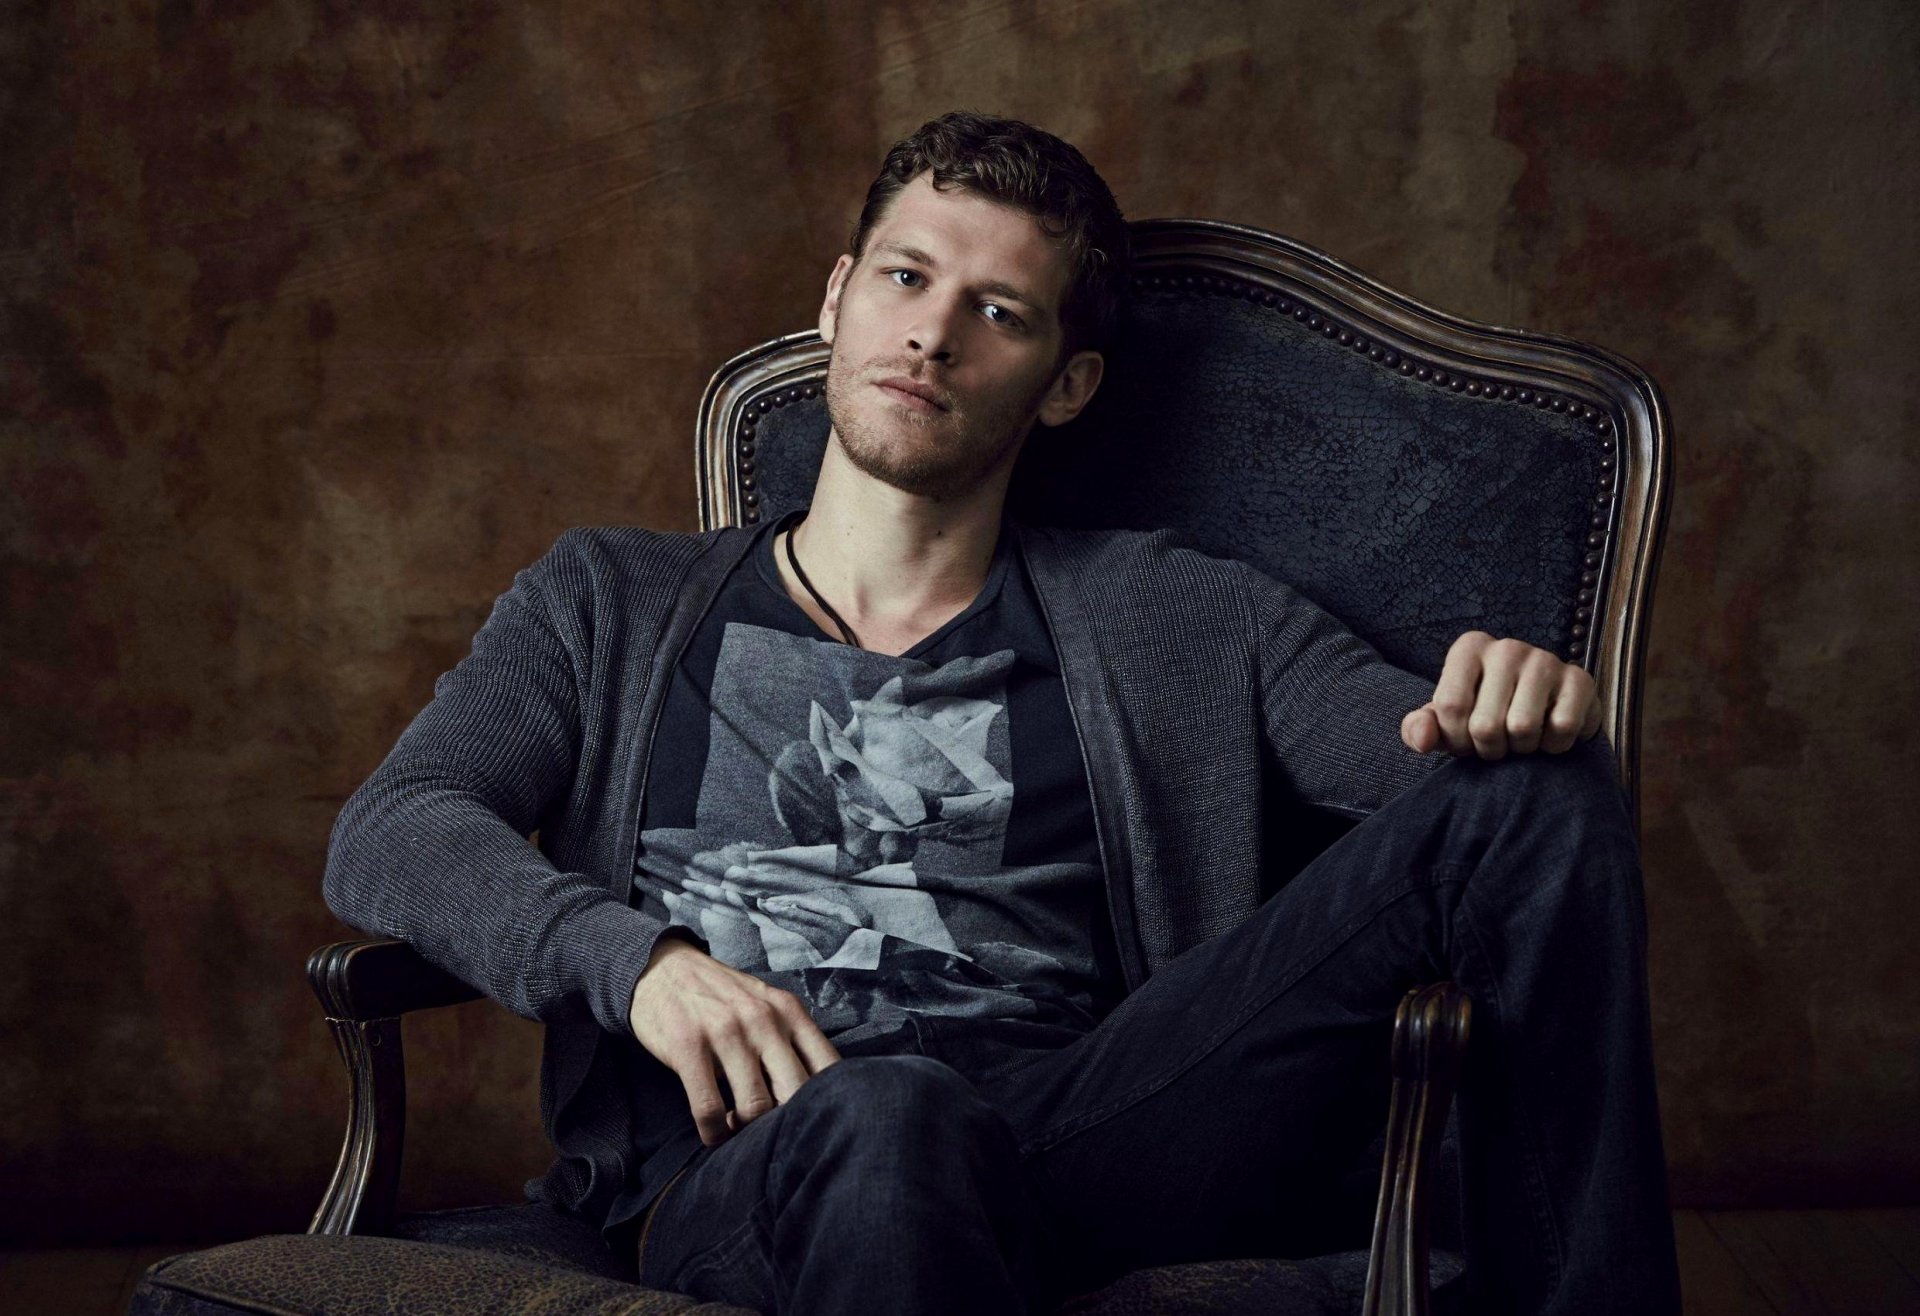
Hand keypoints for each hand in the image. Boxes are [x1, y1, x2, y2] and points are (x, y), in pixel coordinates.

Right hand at [627, 933, 841, 1146]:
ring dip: (747, 1131)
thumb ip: (792, 1041)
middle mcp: (764, 1020)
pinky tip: (714, 1133)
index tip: (808, 1119)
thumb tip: (814, 1096)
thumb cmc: (722, 997)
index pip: (828, 1068)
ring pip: (755, 1106)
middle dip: (786, 1122)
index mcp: (790, 1011)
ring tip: (739, 1131)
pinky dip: (714, 1133)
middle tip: (770, 1132)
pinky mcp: (688, 1046)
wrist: (664, 968)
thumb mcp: (767, 1006)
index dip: (825, 1103)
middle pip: (796, 1093)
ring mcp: (727, 1032)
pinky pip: (709, 1108)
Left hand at [1400, 631, 1601, 759]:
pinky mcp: (1580, 679)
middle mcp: (1507, 647)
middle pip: (1485, 724)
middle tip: (1498, 744)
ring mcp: (1546, 659)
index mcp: (1469, 648)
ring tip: (1522, 738)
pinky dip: (1554, 746)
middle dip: (1489, 750)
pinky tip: (1550, 734)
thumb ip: (1420, 729)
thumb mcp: (1446, 721)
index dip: (1456, 739)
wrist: (1545, 711)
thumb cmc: (1484, 713)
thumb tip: (1422, 739)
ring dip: (1521, 750)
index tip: (1466, 740)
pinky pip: (1562, 728)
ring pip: (1523, 728)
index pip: (1450, 708)